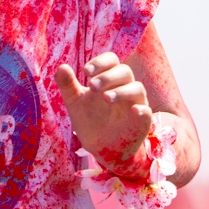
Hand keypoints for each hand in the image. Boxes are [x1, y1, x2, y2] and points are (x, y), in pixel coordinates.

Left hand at [56, 53, 151, 178]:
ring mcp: (136, 103)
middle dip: (108, 76)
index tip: (86, 71)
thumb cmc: (90, 120)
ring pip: (137, 88)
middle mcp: (125, 87)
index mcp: (110, 79)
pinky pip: (147, 111)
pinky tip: (133, 110)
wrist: (101, 148)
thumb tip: (61, 67)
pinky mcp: (142, 121)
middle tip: (92, 86)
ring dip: (122, 91)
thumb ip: (68, 85)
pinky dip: (141, 109)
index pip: (111, 61)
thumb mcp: (75, 103)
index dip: (100, 62)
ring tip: (105, 98)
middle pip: (124, 71)